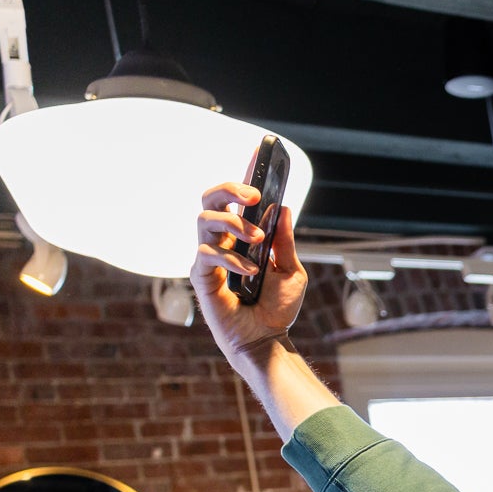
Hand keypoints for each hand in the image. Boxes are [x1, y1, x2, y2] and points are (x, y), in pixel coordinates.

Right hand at [191, 181, 308, 366]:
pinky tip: (252, 273)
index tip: (259, 152)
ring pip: (204, 220)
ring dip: (234, 224)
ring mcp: (209, 257)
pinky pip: (207, 255)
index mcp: (243, 237)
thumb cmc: (277, 308)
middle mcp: (222, 242)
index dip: (246, 175)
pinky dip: (232, 259)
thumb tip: (283, 208)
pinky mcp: (200, 277)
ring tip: (258, 240)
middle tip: (254, 196)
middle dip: (229, 189)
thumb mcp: (291, 271)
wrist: (267, 339)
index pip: (239, 200)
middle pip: (210, 199)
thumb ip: (285, 241)